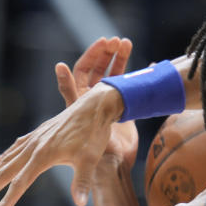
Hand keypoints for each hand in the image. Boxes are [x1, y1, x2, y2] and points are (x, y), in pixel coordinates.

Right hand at [0, 36, 129, 205]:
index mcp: (43, 155)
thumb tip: (80, 204)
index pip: (20, 183)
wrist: (95, 106)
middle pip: (6, 172)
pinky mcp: (40, 133)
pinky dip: (6, 156)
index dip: (7, 201)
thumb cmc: (95, 134)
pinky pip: (18, 147)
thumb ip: (83, 182)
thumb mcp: (91, 160)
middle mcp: (34, 146)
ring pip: (8, 159)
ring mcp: (35, 138)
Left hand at [55, 37, 137, 171]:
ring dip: (120, 59)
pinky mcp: (125, 111)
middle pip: (99, 69)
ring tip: (127, 43)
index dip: (92, 54)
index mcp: (80, 98)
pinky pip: (130, 88)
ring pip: (114, 75)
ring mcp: (110, 104)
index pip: (83, 69)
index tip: (104, 42)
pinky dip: (136, 76)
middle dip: (107, 53)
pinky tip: (146, 66)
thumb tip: (60, 65)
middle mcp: (94, 99)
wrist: (112, 164)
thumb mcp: (78, 114)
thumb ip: (69, 90)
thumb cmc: (92, 146)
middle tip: (118, 41)